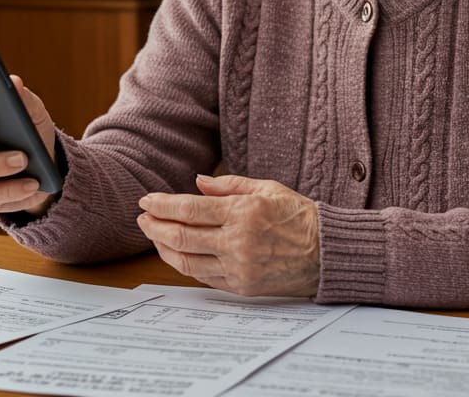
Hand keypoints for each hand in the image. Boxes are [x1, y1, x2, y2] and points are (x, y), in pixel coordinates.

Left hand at [136, 174, 319, 296]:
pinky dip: (185, 264)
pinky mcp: (241, 287)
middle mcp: (238, 242)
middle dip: (155, 226)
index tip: (146, 200)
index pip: (190, 209)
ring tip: (154, 235)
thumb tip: (196, 183)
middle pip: (181, 236)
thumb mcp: (266, 188)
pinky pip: (203, 276)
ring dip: (164, 248)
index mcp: (243, 213)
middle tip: (142, 217)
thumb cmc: (299, 216)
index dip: (162, 205)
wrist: (327, 253)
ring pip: (187, 261)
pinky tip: (176, 253)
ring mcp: (239, 267)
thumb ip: (228, 185)